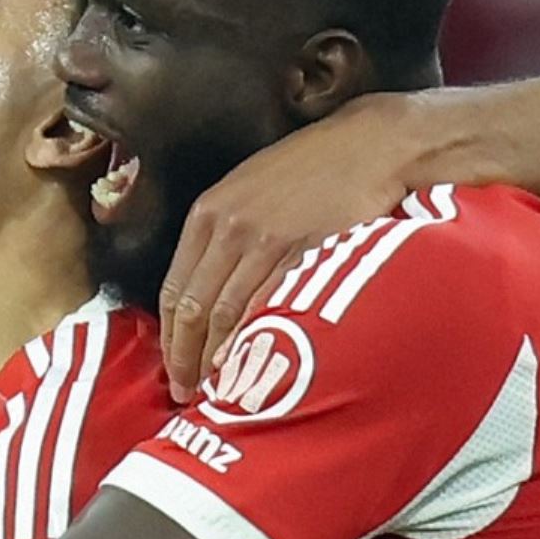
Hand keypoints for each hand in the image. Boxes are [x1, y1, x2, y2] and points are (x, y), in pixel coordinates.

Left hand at [159, 93, 428, 400]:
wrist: (369, 146)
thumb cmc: (311, 168)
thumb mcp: (248, 188)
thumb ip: (220, 235)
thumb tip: (204, 289)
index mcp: (207, 213)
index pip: (173, 289)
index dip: (170, 337)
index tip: (172, 366)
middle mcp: (228, 228)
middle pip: (193, 308)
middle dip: (185, 357)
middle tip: (185, 392)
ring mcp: (264, 240)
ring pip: (226, 314)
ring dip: (216, 357)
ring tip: (218, 389)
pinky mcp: (302, 252)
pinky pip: (269, 306)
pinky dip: (255, 340)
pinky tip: (255, 364)